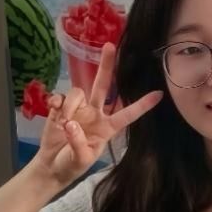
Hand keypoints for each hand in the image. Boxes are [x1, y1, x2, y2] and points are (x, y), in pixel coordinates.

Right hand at [35, 42, 163, 186]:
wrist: (52, 165)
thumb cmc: (71, 164)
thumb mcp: (79, 160)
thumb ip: (78, 144)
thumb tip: (72, 124)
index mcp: (107, 128)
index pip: (127, 114)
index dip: (142, 105)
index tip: (159, 95)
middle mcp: (96, 114)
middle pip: (103, 86)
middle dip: (107, 66)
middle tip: (110, 46)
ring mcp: (79, 109)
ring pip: (78, 92)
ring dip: (70, 105)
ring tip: (63, 124)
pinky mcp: (61, 108)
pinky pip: (61, 96)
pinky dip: (57, 102)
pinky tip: (54, 111)